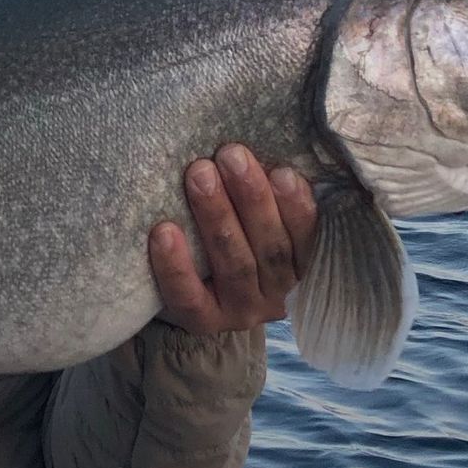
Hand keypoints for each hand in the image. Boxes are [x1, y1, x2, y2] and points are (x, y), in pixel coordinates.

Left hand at [149, 146, 317, 337]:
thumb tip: (254, 145)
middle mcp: (275, 292)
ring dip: (217, 217)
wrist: (191, 295)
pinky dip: (176, 265)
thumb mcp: (256, 221)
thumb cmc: (231, 238)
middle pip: (268, 247)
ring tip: (199, 174)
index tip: (283, 171)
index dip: (297, 207)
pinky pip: (189, 296)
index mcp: (296, 264)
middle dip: (251, 198)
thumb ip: (266, 194)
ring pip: (234, 265)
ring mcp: (241, 310)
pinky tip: (162, 231)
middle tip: (230, 155)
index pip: (305, 237)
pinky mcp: (203, 322)